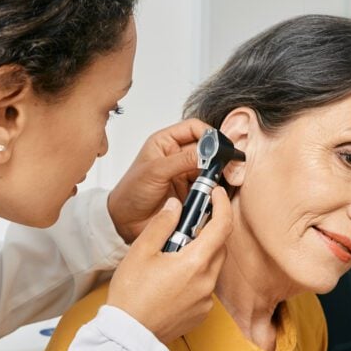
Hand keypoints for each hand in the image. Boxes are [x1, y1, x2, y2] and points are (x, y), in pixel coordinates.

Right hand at [107, 186, 231, 343]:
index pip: (222, 226)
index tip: (217, 194)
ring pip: (212, 267)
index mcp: (195, 263)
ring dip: (200, 254)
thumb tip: (176, 206)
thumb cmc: (131, 294)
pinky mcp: (201, 313)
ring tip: (173, 254)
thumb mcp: (141, 251)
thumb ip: (162, 224)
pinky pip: (205, 286)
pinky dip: (196, 276)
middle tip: (187, 223)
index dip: (222, 205)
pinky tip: (173, 278)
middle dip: (208, 230)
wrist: (128, 335)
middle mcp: (207, 282)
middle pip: (219, 247)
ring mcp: (206, 300)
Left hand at [108, 119, 210, 243]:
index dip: (208, 133)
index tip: (219, 145)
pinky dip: (213, 190)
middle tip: (225, 165)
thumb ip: (182, 160)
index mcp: (166, 142)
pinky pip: (209, 187)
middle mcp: (177, 156)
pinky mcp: (191, 192)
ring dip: (215, 175)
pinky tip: (212, 194)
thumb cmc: (130, 193)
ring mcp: (186, 174)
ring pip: (210, 168)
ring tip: (214, 182)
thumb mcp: (155, 171)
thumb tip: (207, 152)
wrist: (126, 222)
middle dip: (217, 156)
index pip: (194, 128)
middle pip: (207, 148)